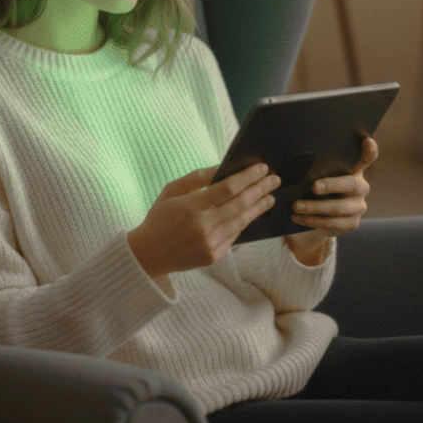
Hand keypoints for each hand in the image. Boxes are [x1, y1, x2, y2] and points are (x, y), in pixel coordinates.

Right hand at [128, 161, 281, 282]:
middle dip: (261, 189)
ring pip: (242, 221)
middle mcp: (204, 227)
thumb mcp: (171, 191)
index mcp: (192, 207)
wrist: (147, 255)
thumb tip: (221, 166)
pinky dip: (244, 222)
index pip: (228, 188)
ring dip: (259, 207)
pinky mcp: (214, 256)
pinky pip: (235, 236)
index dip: (248, 177)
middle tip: (275, 179)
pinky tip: (252, 212)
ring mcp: (210, 244)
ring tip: (270, 196)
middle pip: (241, 204)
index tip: (262, 168)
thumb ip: (197, 178)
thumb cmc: (159, 217)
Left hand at [286, 136, 377, 240]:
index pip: (367, 158)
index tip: (367, 141)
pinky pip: (332, 223)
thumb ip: (313, 168)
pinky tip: (297, 218)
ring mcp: (359, 206)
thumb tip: (293, 163)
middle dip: (331, 185)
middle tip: (313, 186)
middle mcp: (361, 187)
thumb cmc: (315, 188)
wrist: (318, 217)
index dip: (369, 150)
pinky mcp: (352, 223)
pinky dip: (312, 221)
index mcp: (354, 170)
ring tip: (296, 206)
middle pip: (351, 184)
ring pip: (338, 207)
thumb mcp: (316, 176)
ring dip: (314, 207)